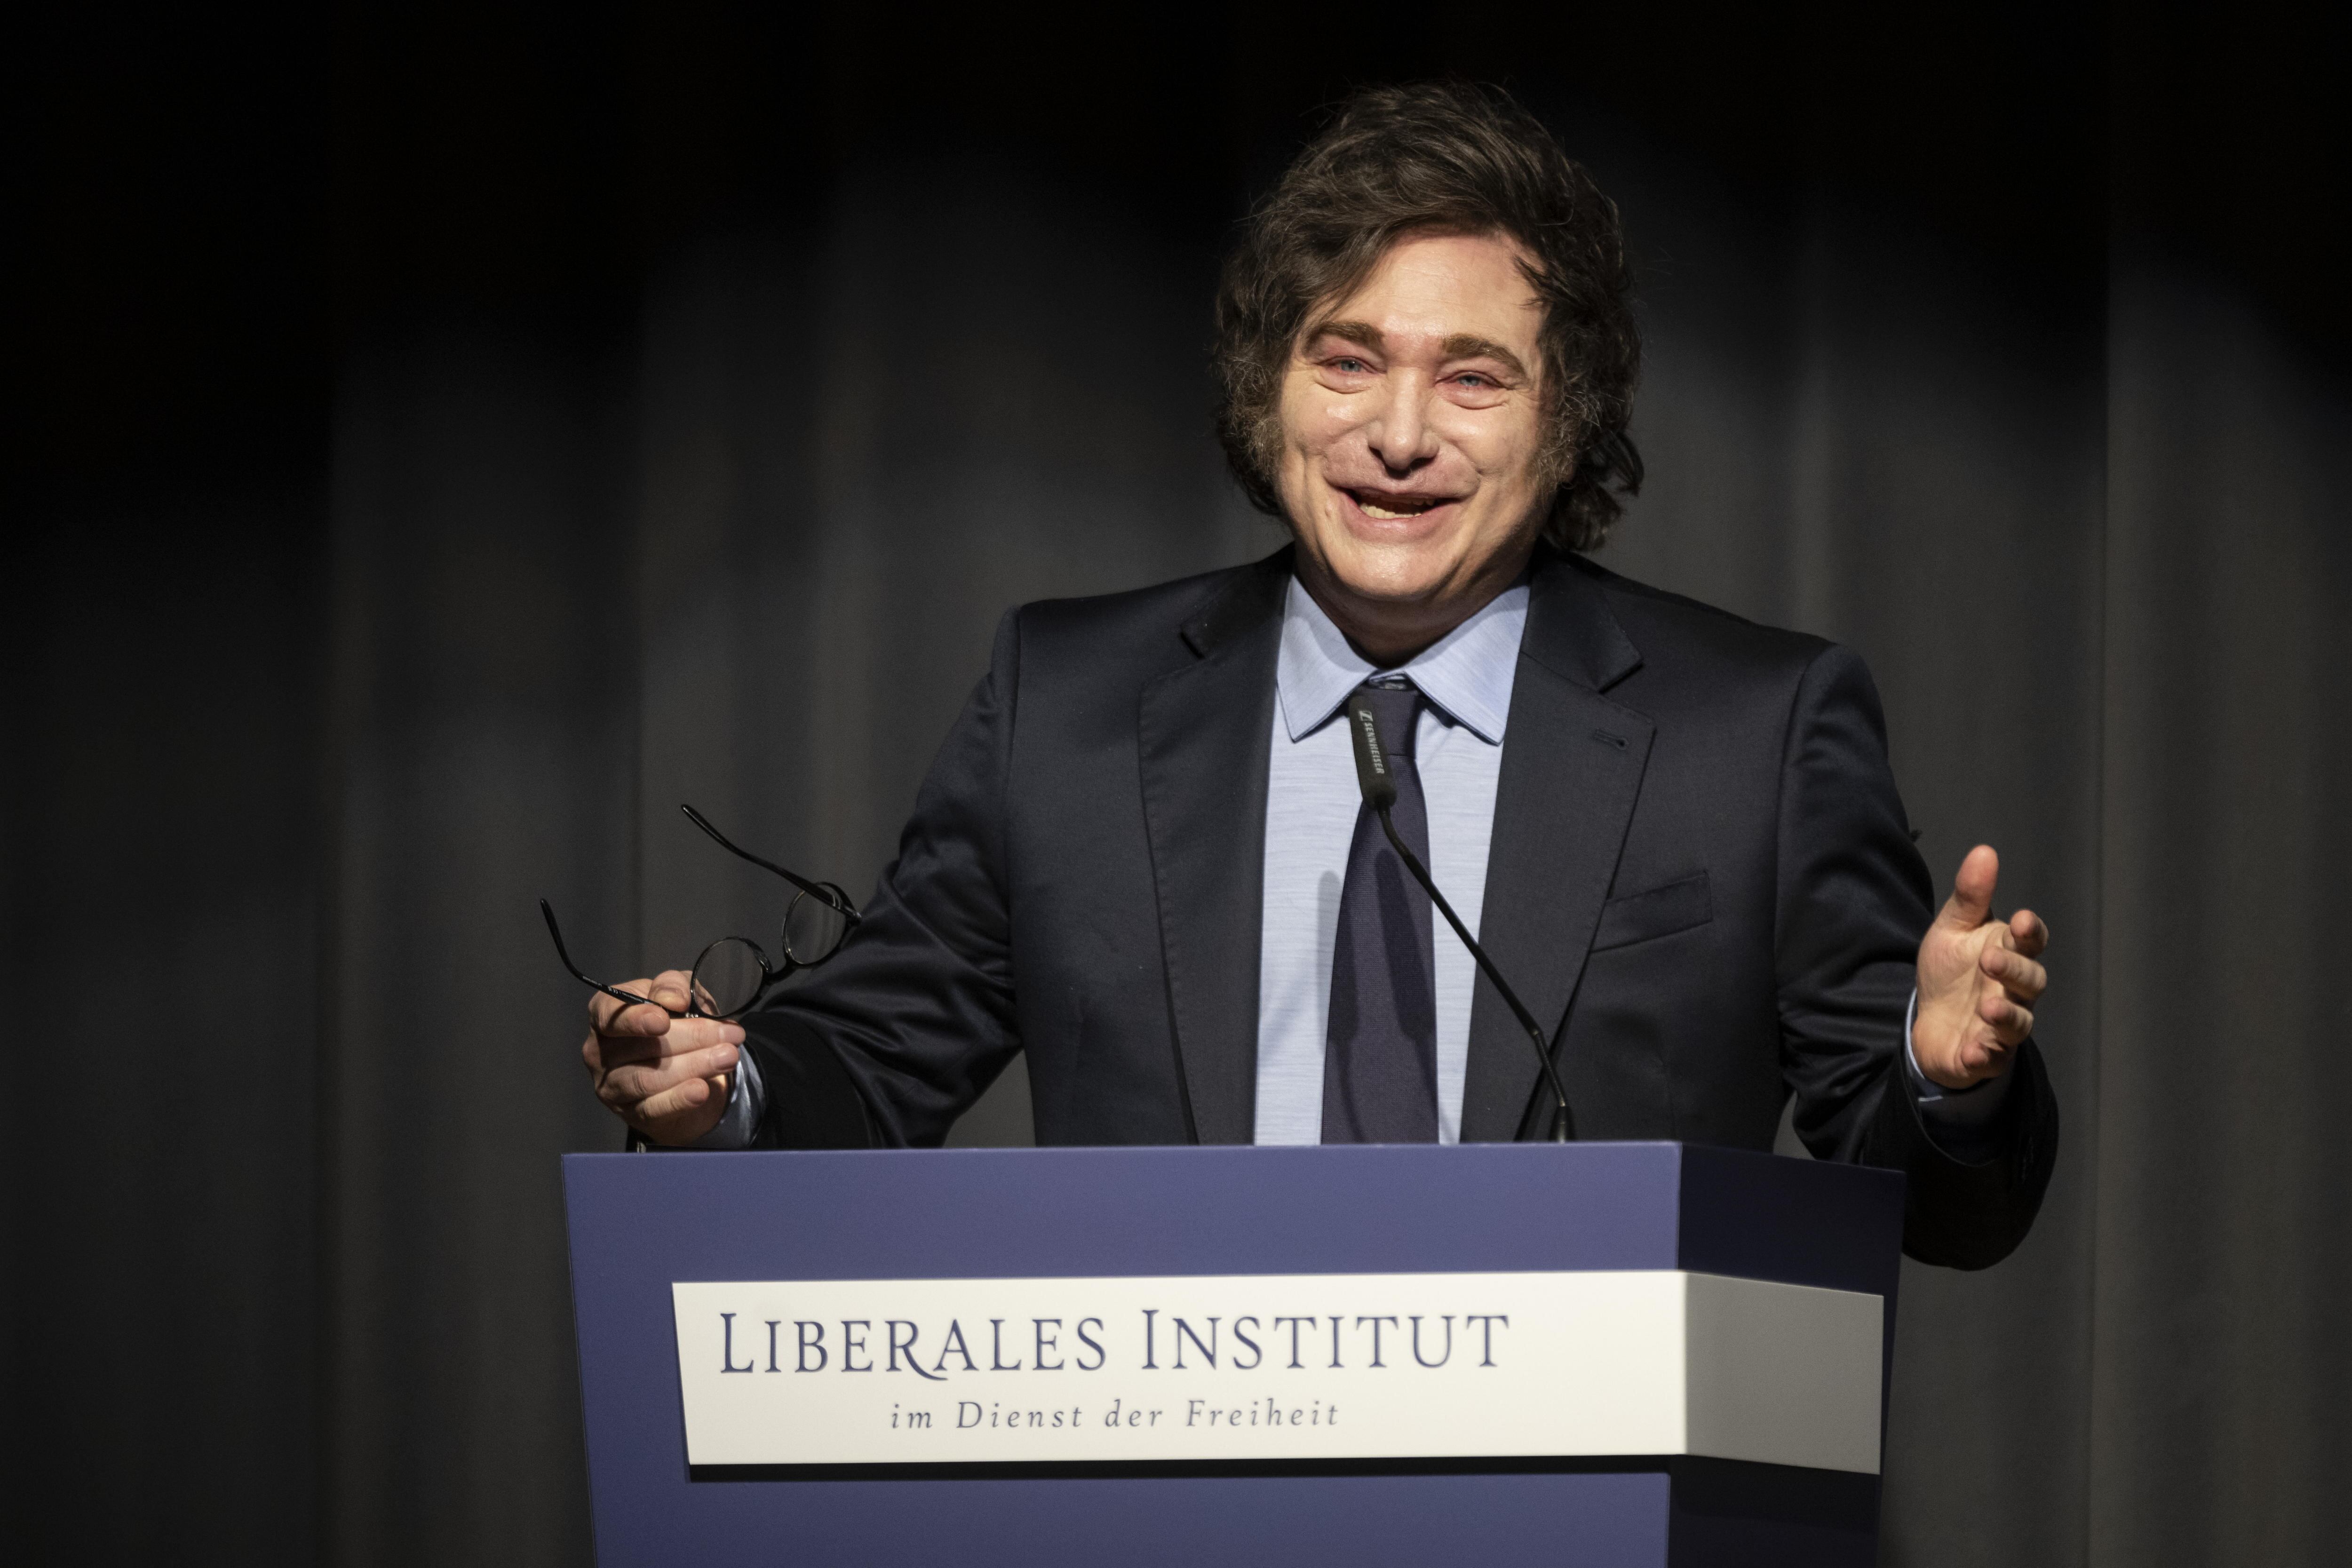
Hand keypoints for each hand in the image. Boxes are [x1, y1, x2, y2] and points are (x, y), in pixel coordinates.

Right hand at [581, 969, 743, 1145]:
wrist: (688, 1069)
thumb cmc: (677, 1022)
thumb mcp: (680, 993)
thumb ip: (674, 986)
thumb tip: (674, 1000)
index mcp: (605, 1013)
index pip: (608, 1012)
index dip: (635, 1018)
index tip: (664, 1020)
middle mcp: (600, 1051)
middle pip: (639, 1046)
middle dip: (690, 1039)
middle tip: (731, 1036)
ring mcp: (611, 1086)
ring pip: (647, 1078)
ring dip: (693, 1067)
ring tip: (728, 1058)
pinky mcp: (630, 1113)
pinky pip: (653, 1108)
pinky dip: (679, 1099)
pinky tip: (701, 1090)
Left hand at [1911, 845, 2048, 1090]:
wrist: (1930, 1022)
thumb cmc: (1950, 972)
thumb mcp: (1952, 931)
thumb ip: (1970, 897)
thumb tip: (1984, 851)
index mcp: (2010, 954)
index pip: (2032, 941)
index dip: (2030, 933)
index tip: (2020, 921)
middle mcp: (2015, 990)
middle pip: (2031, 980)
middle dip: (2015, 970)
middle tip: (1990, 960)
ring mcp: (2003, 1026)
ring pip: (2020, 1023)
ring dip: (2007, 1015)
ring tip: (1988, 1006)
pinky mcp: (1987, 1056)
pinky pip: (1994, 1058)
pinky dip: (1985, 1054)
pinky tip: (1973, 1050)